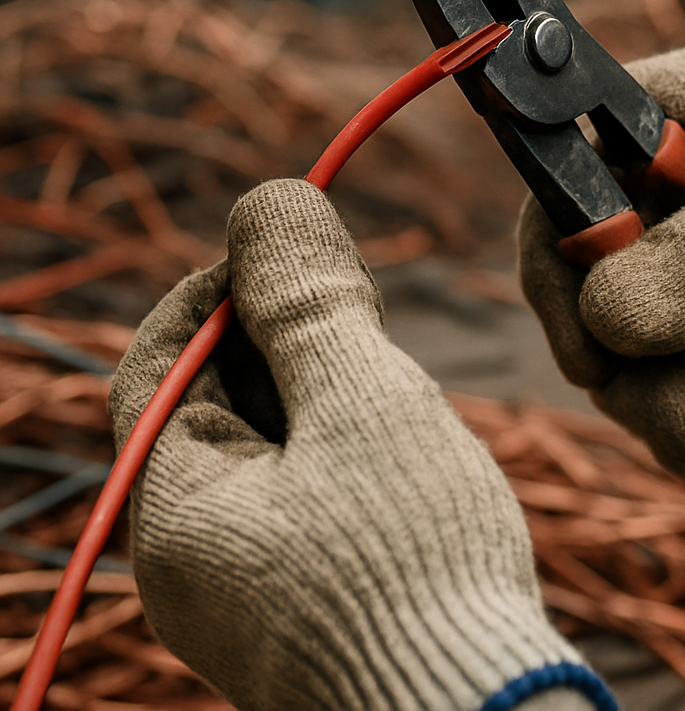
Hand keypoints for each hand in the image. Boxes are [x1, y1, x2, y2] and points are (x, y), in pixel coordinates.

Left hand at [109, 180, 596, 710]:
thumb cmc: (415, 564)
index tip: (286, 247)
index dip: (217, 289)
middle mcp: (197, 554)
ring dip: (326, 388)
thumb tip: (269, 198)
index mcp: (175, 510)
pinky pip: (309, 487)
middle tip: (360, 310)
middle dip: (285, 337)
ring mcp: (253, 581)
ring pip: (274, 441)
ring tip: (393, 389)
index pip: (161, 364)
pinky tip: (402, 445)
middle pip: (220, 399)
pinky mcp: (308, 594)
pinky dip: (347, 442)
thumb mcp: (361, 404)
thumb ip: (307, 301)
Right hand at [519, 45, 684, 517]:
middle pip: (581, 288)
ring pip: (623, 357)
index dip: (559, 265)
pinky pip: (669, 391)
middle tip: (683, 428)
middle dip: (626, 373)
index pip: (565, 187)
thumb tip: (606, 323)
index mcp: (657, 120)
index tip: (590, 343)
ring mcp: (672, 267)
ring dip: (665, 423)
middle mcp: (648, 193)